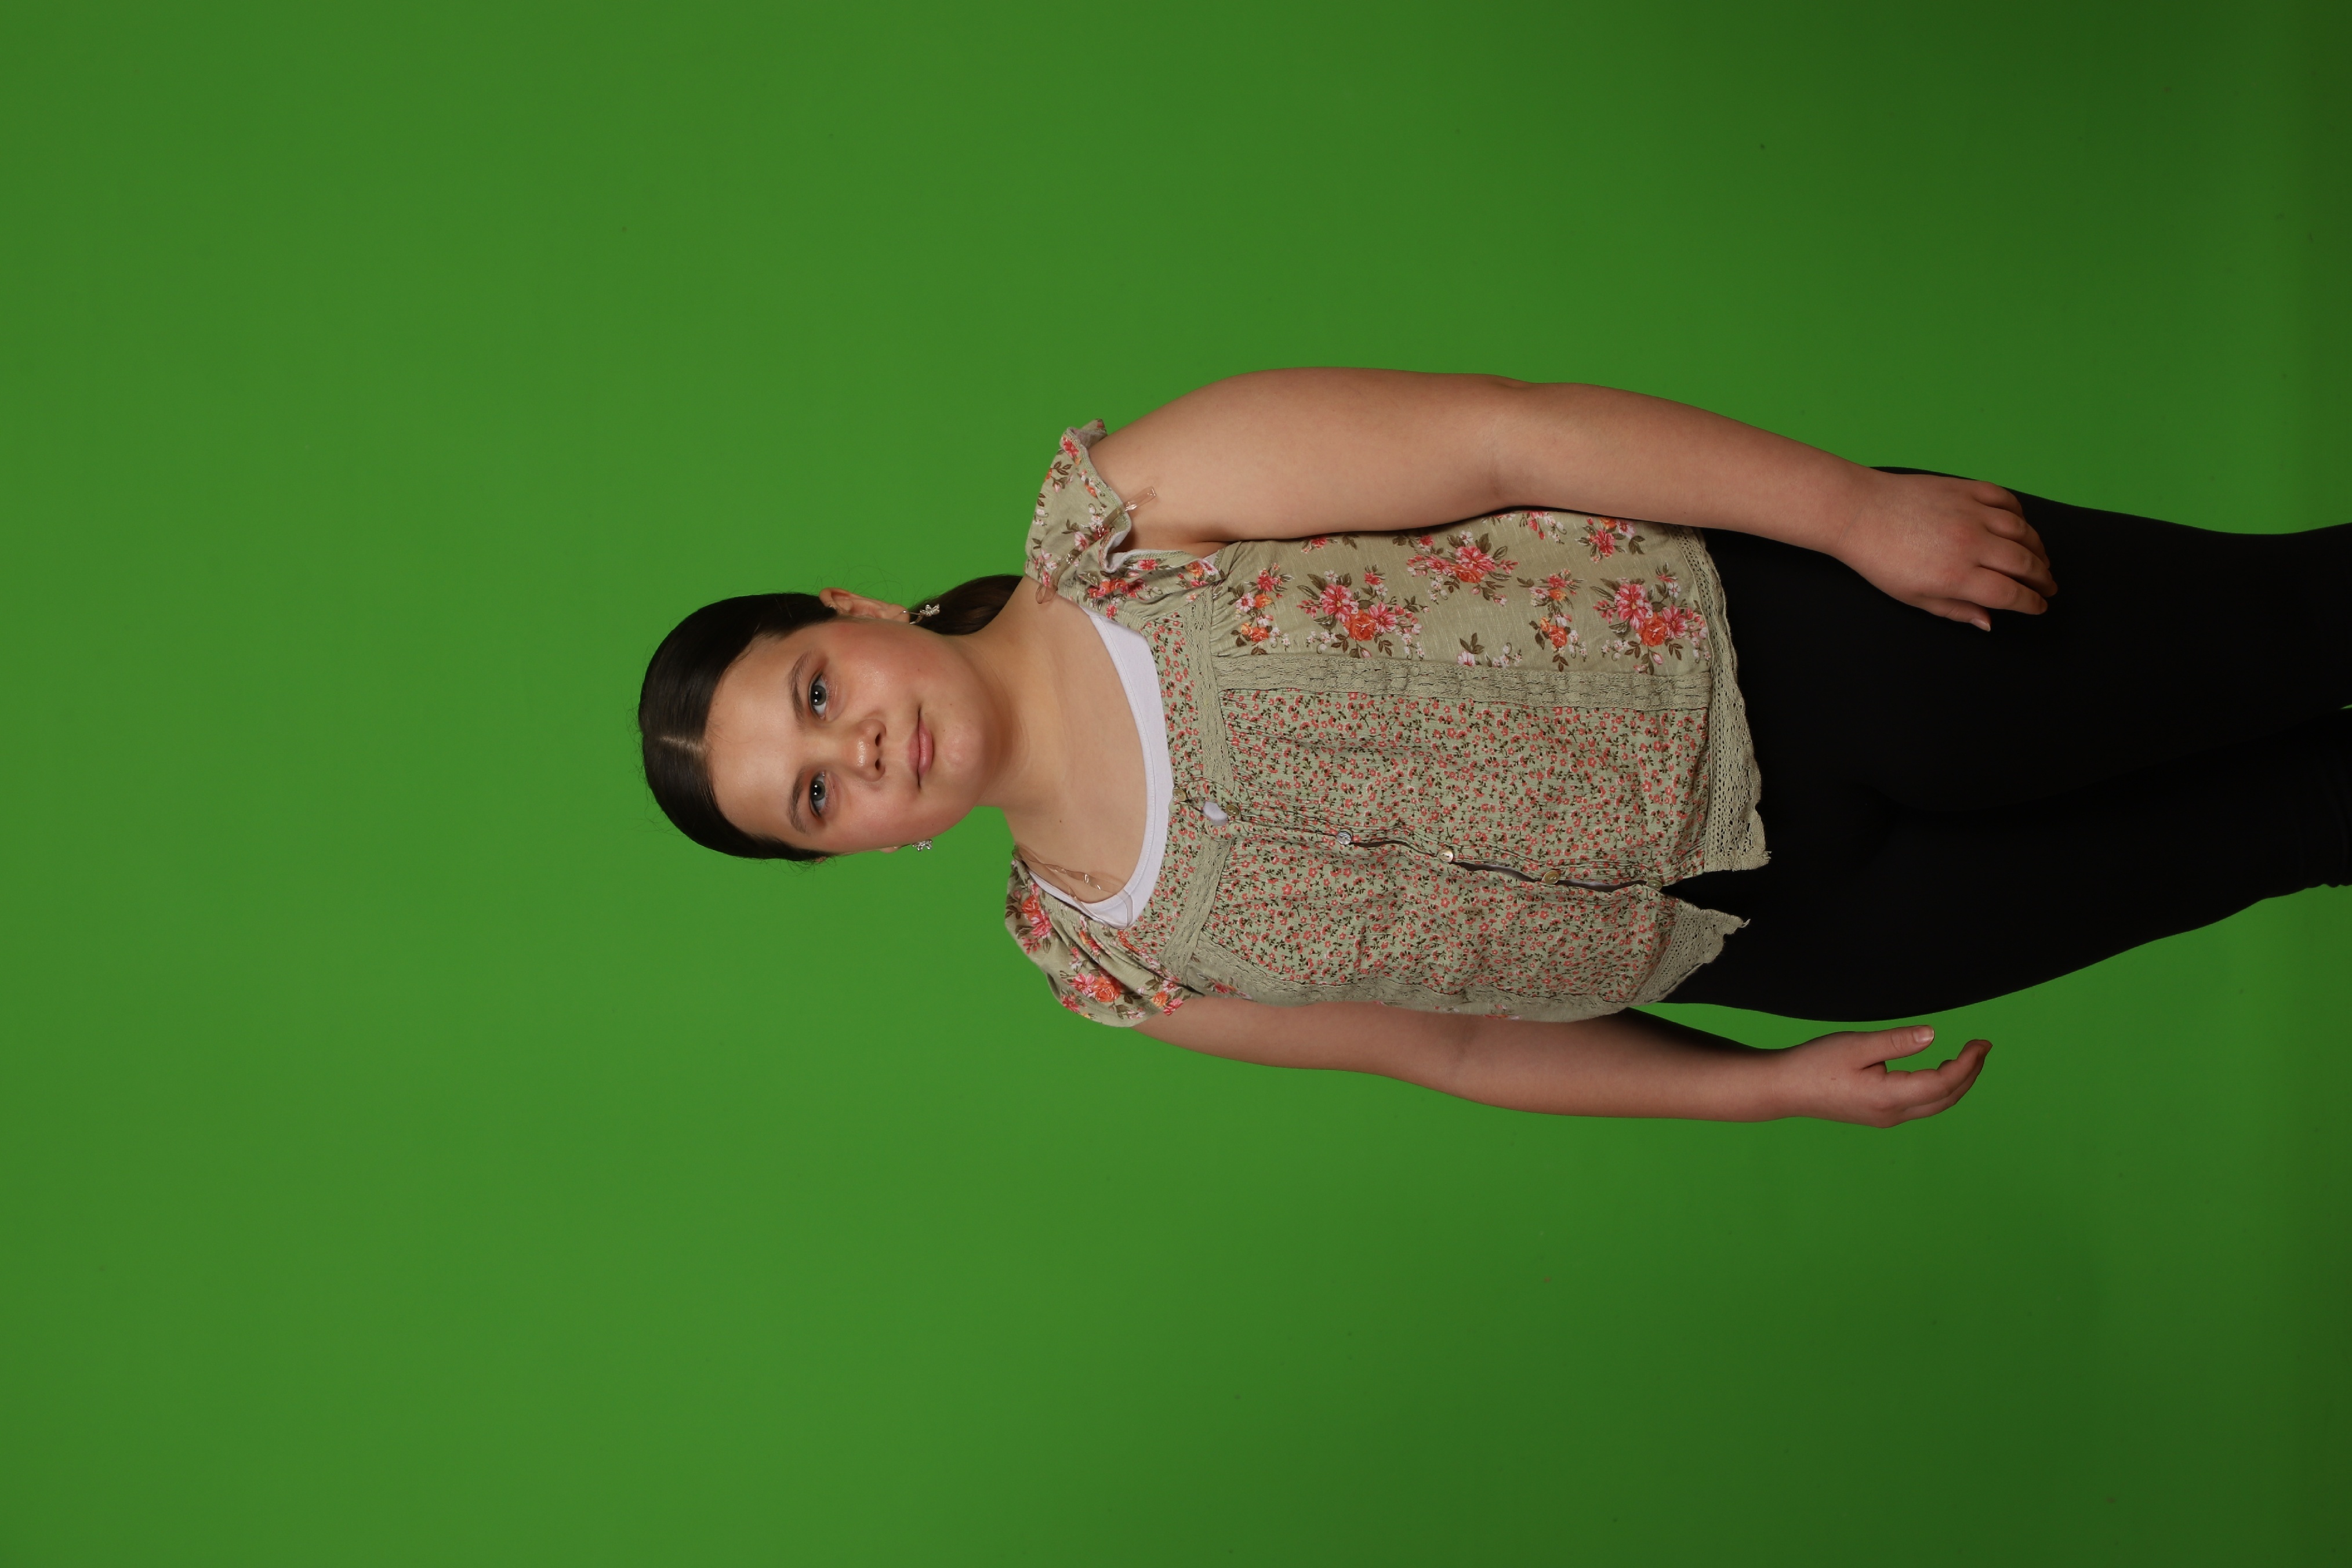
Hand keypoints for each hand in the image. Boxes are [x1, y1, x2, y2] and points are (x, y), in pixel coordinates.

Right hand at [1772, 1027, 1990, 1125]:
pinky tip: (1938, 1072)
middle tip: (1982, 1047)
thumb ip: (1896, 1041)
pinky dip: (1939, 1088)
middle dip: (1970, 1074)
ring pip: (1936, 1104)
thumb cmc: (1815, 1063)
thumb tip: (1933, 1036)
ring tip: (1969, 1059)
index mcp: (1888, 1097)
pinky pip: (1921, 1104)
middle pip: (1946, 1098)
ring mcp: (1886, 1117)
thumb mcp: (1856, 1044)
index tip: (1981, 1043)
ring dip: (1957, 1083)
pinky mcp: (1879, 1114)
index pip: (1943, 1083)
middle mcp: (1892, 1113)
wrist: (1784, 1088)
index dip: (1968, 1064)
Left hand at [1833, 472, 2055, 629]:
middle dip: (2043, 578)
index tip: (2040, 606)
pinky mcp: (1965, 489)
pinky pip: (2006, 500)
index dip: (2032, 603)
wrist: (1858, 513)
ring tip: (2040, 560)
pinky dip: (2019, 515)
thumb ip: (1955, 610)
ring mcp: (1970, 512)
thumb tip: (1989, 622)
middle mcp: (1970, 543)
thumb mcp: (1913, 597)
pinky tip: (2020, 527)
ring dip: (2038, 548)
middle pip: (2025, 563)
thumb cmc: (1880, 560)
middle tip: (2049, 586)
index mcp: (1955, 576)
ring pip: (2023, 531)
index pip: (2011, 593)